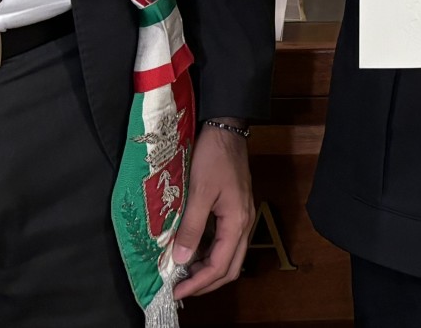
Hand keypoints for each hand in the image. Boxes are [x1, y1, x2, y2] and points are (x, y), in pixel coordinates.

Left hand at [171, 121, 252, 298]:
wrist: (226, 128)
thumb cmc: (214, 157)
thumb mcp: (199, 191)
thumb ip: (191, 227)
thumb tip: (181, 259)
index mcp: (238, 221)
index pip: (220, 266)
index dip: (198, 283)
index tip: (176, 292)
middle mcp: (244, 223)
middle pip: (229, 267)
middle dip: (205, 283)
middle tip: (179, 289)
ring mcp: (241, 216)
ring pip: (228, 256)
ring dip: (207, 269)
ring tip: (181, 273)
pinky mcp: (234, 210)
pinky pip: (224, 242)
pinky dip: (208, 253)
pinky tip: (191, 251)